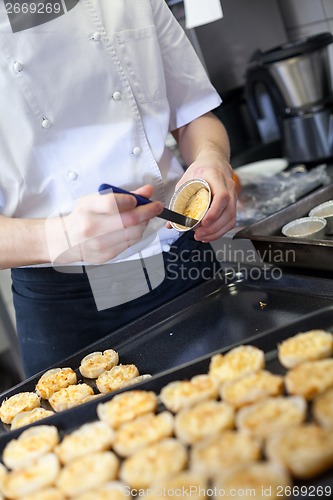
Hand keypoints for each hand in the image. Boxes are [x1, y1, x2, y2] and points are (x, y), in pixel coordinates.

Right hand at [45, 185, 162, 264]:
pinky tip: (134, 228)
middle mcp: (92, 227)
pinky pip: (130, 243)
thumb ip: (123, 195)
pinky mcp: (106, 255)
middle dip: (148, 212)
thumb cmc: (83, 216)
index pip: (113, 203)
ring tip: (144, 217)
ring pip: (134, 233)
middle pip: (129, 220)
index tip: (137, 198)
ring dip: (144, 224)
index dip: (131, 200)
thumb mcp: (96, 199)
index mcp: (87, 208)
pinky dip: (136, 234)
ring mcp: (99, 244)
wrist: (66, 240)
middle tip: (156, 206)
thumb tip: (148, 191)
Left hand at [167, 152, 237, 241]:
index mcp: (216, 177)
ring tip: (202, 236)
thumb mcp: (185, 182)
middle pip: (228, 211)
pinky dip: (220, 230)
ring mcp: (233, 196)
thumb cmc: (200, 171)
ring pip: (231, 218)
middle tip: (199, 234)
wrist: (213, 164)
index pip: (222, 196)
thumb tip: (171, 223)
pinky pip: (230, 221)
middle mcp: (228, 187)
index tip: (204, 222)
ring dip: (217, 231)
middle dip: (214, 227)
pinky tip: (209, 234)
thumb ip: (178, 201)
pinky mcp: (232, 205)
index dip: (214, 211)